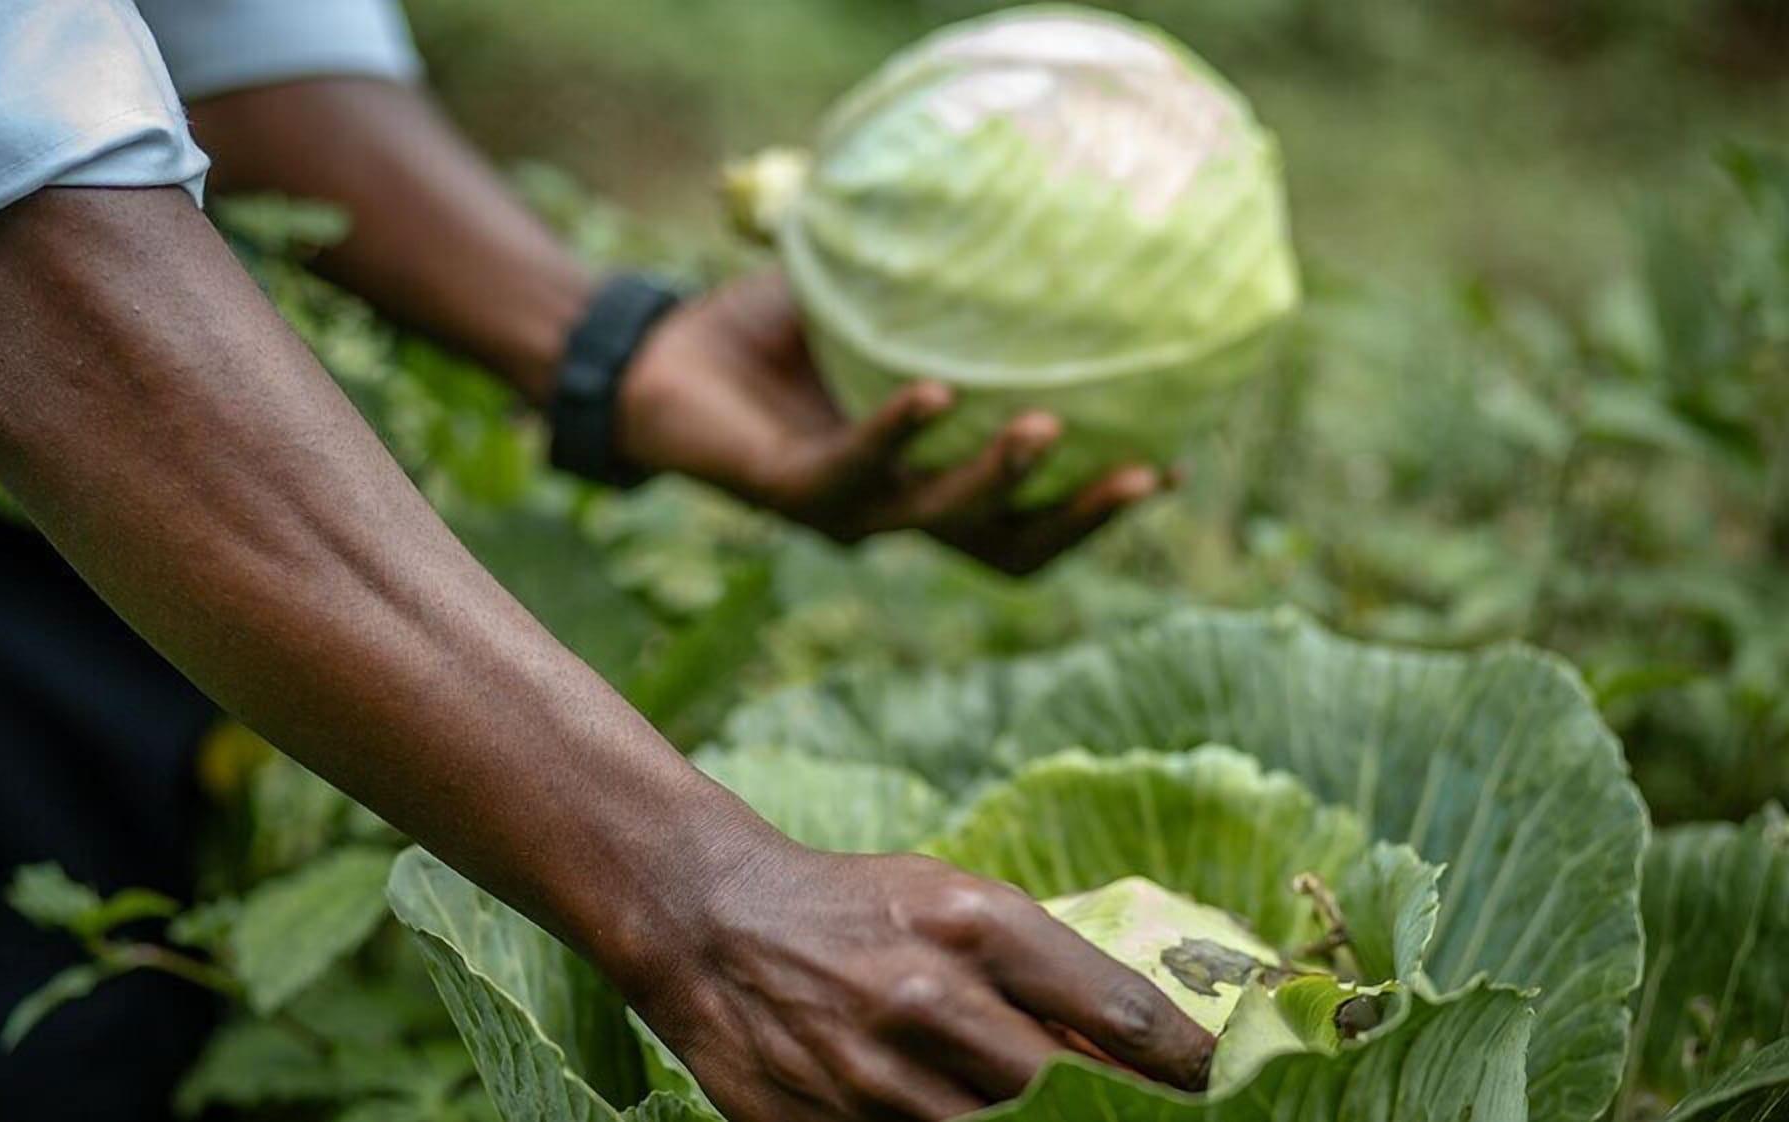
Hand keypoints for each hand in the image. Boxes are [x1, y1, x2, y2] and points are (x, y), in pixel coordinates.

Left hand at [617, 273, 1169, 574]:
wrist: (658, 358)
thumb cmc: (767, 330)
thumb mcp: (866, 297)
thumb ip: (934, 278)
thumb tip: (1020, 207)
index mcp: (925, 477)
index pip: (1027, 515)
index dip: (1095, 506)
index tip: (1171, 465)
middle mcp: (894, 507)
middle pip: (1006, 548)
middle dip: (1077, 519)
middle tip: (1146, 474)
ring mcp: (845, 508)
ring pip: (938, 519)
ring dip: (996, 479)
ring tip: (1044, 425)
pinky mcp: (789, 492)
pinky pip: (853, 467)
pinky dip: (896, 430)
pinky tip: (933, 390)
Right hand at [617, 845, 1214, 1121]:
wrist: (712, 922)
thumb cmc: (854, 904)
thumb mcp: (953, 900)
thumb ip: (1042, 970)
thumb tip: (1138, 1050)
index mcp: (973, 924)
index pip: (1121, 1012)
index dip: (1191, 1063)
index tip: (1225, 1082)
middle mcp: (930, 999)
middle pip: (1071, 1091)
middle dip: (1129, 1112)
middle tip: (1168, 1116)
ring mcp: (874, 1076)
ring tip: (1075, 1120)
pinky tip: (969, 1119)